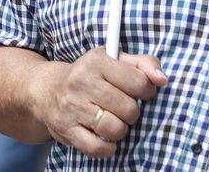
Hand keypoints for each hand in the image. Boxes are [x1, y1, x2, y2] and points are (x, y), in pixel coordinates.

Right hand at [26, 47, 166, 158]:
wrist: (46, 90)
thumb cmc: (89, 76)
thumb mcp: (114, 60)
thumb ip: (143, 64)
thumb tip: (162, 79)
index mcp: (96, 61)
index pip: (139, 82)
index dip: (146, 90)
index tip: (139, 92)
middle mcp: (82, 81)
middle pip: (129, 109)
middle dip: (131, 112)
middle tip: (121, 107)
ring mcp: (72, 106)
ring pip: (116, 129)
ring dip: (119, 129)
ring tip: (111, 120)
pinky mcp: (66, 129)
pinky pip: (99, 148)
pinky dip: (107, 147)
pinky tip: (103, 135)